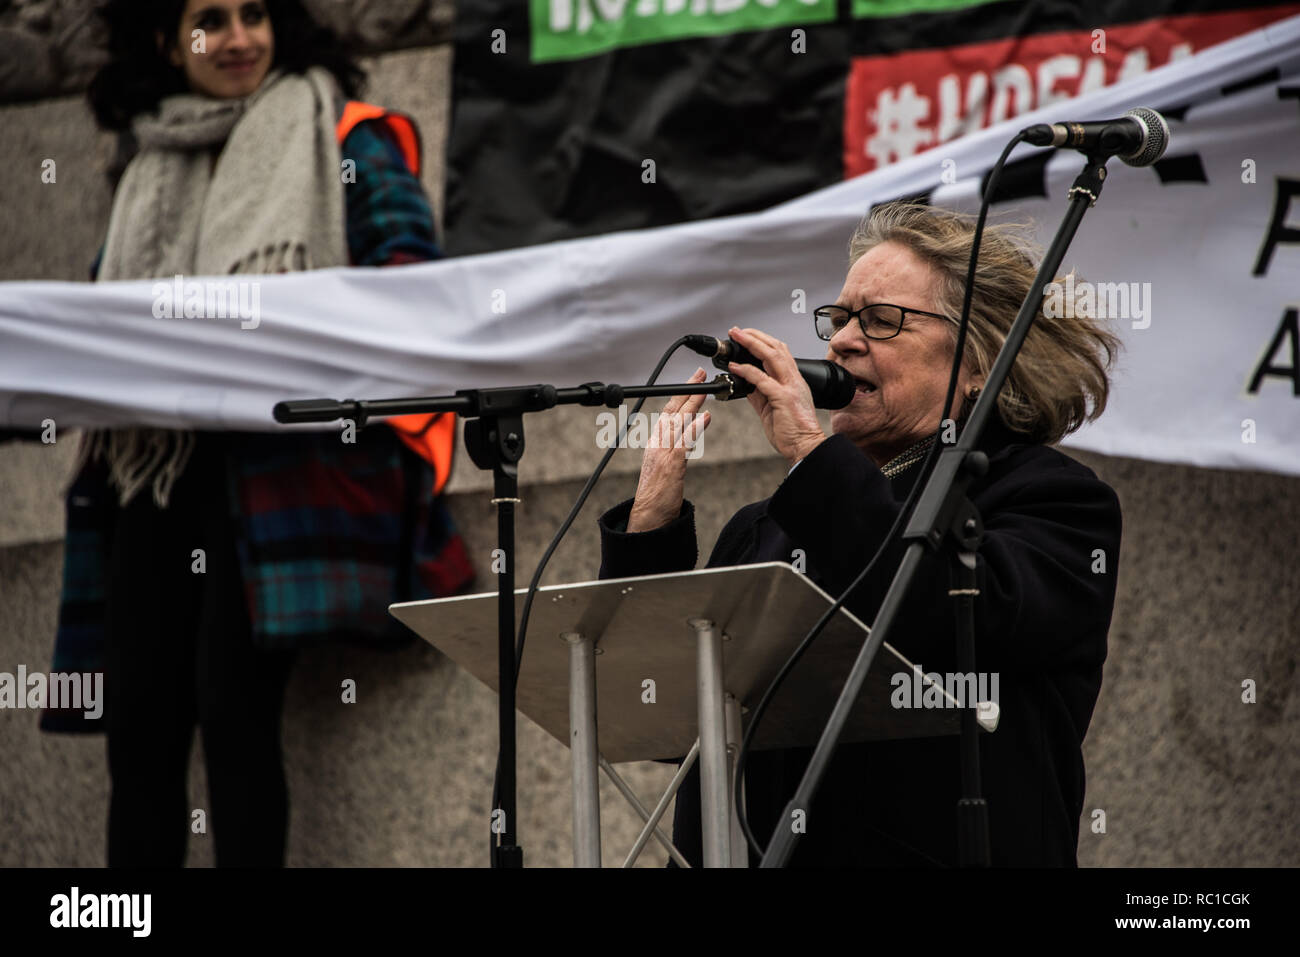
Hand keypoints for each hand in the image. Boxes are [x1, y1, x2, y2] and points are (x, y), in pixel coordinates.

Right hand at [627, 368, 712, 531]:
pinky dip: (694, 429)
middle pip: (673, 411)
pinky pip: (684, 443)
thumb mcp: (665, 464)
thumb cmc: (658, 493)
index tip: (692, 381)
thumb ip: (676, 445)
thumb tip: (690, 429)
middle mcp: (657, 444)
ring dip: (692, 404)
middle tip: (700, 374)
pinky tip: (705, 418)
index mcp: (655, 442)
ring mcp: (663, 454)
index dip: (680, 395)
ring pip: (678, 423)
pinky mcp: (671, 466)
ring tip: (704, 390)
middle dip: (687, 391)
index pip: (668, 412)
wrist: (648, 515)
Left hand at [726, 326, 826, 467]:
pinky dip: (748, 371)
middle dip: (755, 336)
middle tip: (737, 331)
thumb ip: (760, 394)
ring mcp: (790, 388)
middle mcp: (794, 380)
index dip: (762, 341)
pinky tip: (736, 367)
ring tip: (736, 337)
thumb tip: (745, 383)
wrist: (806, 447)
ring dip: (752, 344)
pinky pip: (763, 380)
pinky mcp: (783, 399)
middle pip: (776, 348)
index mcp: (793, 381)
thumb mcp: (773, 408)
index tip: (746, 336)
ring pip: (772, 357)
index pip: (779, 352)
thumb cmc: (793, 431)